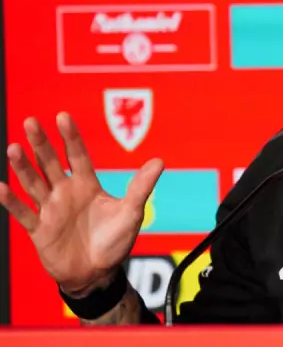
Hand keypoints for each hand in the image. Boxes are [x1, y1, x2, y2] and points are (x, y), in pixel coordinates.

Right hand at [0, 112, 162, 295]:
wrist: (98, 273)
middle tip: (31, 121)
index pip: (77, 156)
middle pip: (50, 163)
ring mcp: (50, 210)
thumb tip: (160, 161)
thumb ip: (140, 187)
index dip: (70, 137)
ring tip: (14, 148)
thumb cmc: (115, 241)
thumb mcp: (131, 212)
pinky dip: (11, 202)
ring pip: (34, 183)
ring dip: (23, 167)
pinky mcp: (39, 229)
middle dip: (41, 143)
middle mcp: (66, 193)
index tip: (63, 116)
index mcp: (87, 185)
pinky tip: (1, 186)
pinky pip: (23, 213)